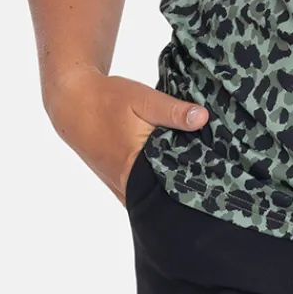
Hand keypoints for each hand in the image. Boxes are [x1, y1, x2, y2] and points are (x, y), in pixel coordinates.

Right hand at [45, 68, 209, 203]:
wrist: (73, 104)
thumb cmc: (108, 100)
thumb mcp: (143, 99)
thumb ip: (173, 111)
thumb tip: (203, 118)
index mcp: (134, 167)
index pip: (174, 184)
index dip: (197, 177)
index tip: (219, 170)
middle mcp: (127, 185)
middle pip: (166, 193)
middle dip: (188, 182)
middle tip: (214, 169)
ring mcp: (120, 188)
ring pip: (154, 194)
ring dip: (172, 183)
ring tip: (198, 169)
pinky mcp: (118, 184)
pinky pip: (143, 191)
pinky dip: (158, 183)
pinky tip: (173, 170)